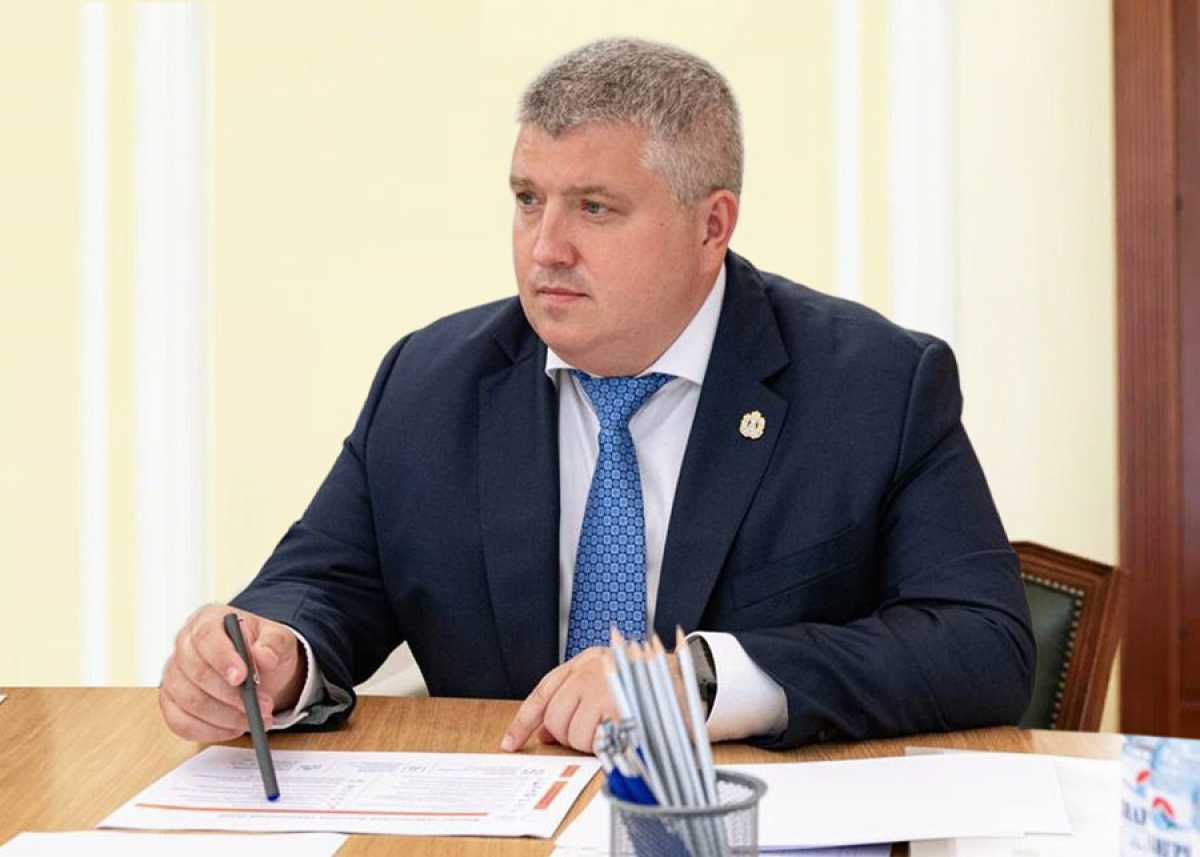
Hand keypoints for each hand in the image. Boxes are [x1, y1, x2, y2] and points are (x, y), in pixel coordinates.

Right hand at [159, 604, 305, 742]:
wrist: (259, 670)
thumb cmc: (262, 649)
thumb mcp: (279, 639)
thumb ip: (273, 644)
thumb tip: (263, 657)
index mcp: (208, 620)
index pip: (206, 637)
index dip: (222, 658)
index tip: (242, 677)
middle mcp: (184, 645)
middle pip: (197, 672)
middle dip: (232, 695)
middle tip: (263, 706)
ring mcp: (174, 675)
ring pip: (190, 702)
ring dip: (226, 716)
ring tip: (256, 719)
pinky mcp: (171, 703)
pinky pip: (181, 723)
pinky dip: (211, 731)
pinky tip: (234, 727)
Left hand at [500, 643, 689, 753]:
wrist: (690, 677)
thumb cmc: (648, 683)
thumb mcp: (608, 677)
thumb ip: (574, 697)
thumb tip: (543, 731)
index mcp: (585, 661)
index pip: (543, 692)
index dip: (523, 721)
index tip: (510, 743)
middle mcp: (590, 671)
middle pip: (555, 718)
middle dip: (567, 736)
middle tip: (592, 735)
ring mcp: (605, 688)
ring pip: (574, 733)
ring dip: (589, 743)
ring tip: (614, 730)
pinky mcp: (620, 708)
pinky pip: (597, 741)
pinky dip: (607, 745)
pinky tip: (623, 733)